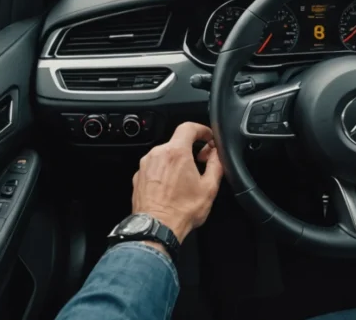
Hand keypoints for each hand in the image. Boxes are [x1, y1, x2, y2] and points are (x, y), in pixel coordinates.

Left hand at [131, 122, 223, 243]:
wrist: (156, 228)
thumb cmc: (181, 211)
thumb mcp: (209, 187)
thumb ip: (216, 164)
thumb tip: (216, 153)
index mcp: (176, 152)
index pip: (188, 127)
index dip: (201, 129)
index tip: (207, 137)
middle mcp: (158, 154)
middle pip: (176, 142)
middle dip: (190, 148)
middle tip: (201, 161)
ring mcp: (146, 165)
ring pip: (165, 154)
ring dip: (176, 161)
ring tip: (186, 179)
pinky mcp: (138, 176)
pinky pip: (154, 167)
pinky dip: (164, 171)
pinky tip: (172, 187)